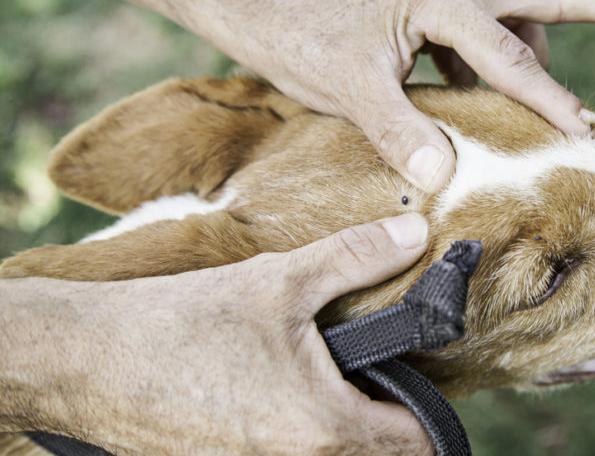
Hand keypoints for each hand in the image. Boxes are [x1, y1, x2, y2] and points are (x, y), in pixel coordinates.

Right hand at [1, 214, 432, 454]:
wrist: (85, 360)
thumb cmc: (181, 324)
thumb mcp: (280, 281)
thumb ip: (357, 259)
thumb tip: (416, 237)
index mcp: (322, 428)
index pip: (417, 444)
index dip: (431, 408)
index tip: (421, 372)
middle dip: (391, 418)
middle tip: (377, 367)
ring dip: (345, 424)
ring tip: (328, 372)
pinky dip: (302, 430)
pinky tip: (278, 386)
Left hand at [204, 0, 594, 191]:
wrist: (265, 14)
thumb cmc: (305, 43)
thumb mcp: (352, 90)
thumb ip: (400, 131)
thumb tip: (444, 177)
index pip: (510, 59)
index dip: (549, 102)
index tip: (584, 133)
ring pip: (514, 17)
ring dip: (533, 55)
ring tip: (543, 105)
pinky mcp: (431, 6)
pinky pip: (482, 33)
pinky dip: (494, 62)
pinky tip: (478, 98)